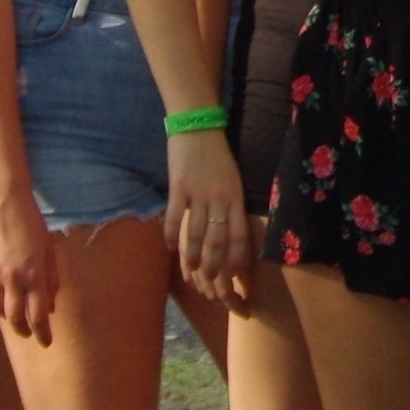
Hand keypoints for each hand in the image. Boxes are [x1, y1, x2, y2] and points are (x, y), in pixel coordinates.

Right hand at [0, 187, 60, 343]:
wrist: (4, 201)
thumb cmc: (32, 224)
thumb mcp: (50, 250)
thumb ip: (51, 280)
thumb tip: (50, 307)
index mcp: (35, 273)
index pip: (38, 314)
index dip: (42, 333)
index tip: (46, 343)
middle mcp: (13, 277)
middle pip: (16, 317)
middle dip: (24, 330)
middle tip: (28, 333)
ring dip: (6, 317)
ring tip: (13, 316)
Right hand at [167, 129, 253, 303]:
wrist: (199, 128)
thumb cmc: (218, 156)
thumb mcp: (233, 181)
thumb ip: (231, 205)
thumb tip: (231, 232)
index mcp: (236, 197)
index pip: (240, 235)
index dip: (236, 258)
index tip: (234, 275)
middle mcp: (220, 199)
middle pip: (218, 239)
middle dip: (215, 264)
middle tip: (210, 281)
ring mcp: (199, 194)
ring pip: (196, 233)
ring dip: (193, 255)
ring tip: (190, 270)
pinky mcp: (179, 187)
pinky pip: (174, 216)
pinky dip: (171, 233)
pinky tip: (169, 246)